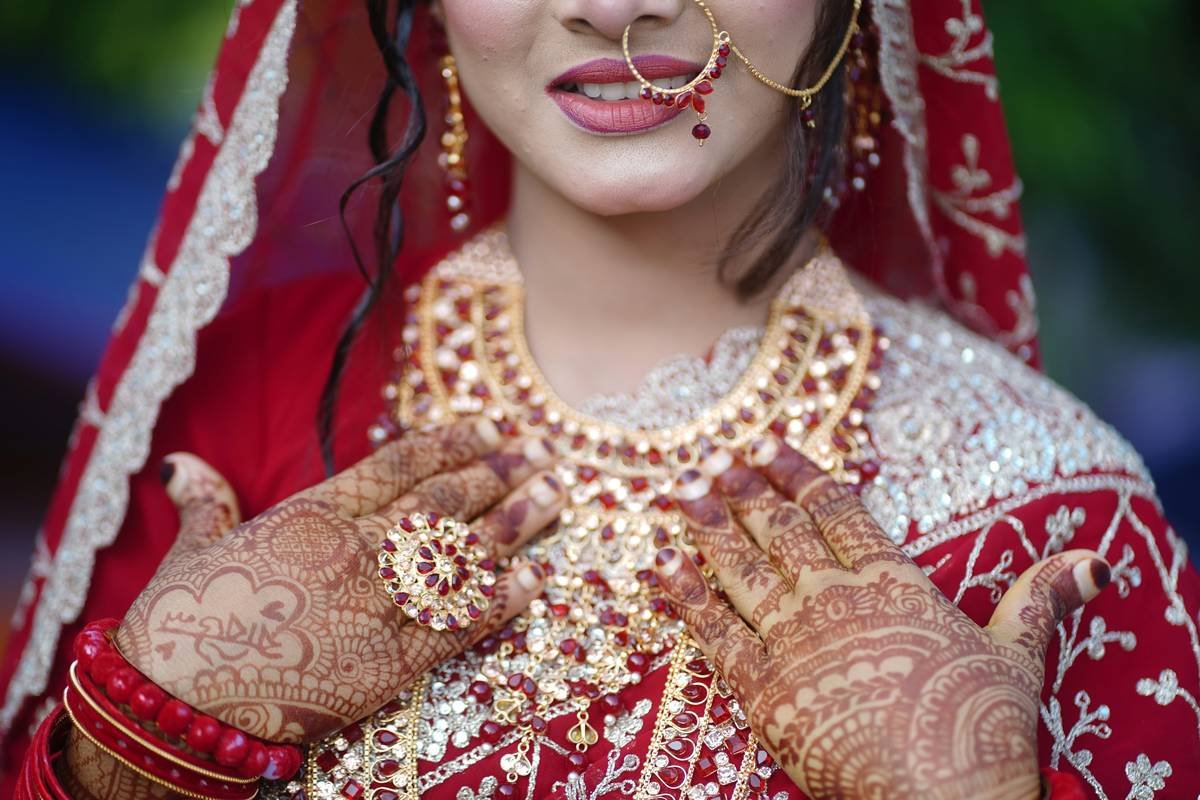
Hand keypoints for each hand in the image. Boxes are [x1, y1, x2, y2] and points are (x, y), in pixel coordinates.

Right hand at [116, 417, 565, 742]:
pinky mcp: (389, 662)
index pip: (402, 465)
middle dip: (502, 472)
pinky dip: (503, 600)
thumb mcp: (192, 550)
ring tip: (559, 494)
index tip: (493, 428)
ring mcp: (378, 605)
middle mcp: (356, 550)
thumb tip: (183, 464)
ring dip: (518, 523)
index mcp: (314, 514)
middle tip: (546, 450)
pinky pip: (460, 623)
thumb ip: (207, 502)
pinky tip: (537, 578)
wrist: (174, 705)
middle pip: (446, 501)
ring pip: (463, 554)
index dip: (453, 443)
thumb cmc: (178, 624)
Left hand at [656, 438, 1110, 799]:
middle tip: (716, 462)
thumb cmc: (983, 730)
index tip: (770, 445)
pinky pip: (715, 632)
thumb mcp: (1017, 657)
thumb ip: (1038, 600)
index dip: (800, 473)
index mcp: (892, 584)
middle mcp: (836, 600)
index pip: (838, 511)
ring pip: (741, 569)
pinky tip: (663, 568)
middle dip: (744, 491)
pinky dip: (686, 597)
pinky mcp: (764, 688)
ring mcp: (795, 642)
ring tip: (682, 495)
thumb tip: (1094, 564)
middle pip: (780, 531)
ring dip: (708, 528)